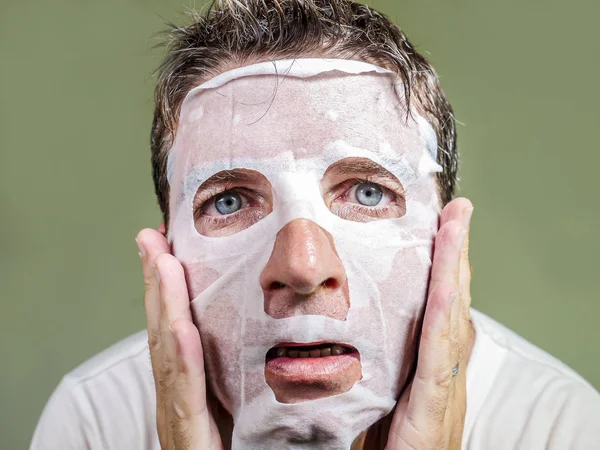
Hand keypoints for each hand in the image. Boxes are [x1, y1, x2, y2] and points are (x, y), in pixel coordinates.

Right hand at [136, 227, 227, 449]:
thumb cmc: (233, 449)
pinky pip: (184, 389)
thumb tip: (263, 333)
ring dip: (161, 302)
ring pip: (166, 350)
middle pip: (162, 329)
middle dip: (155, 281)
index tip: (165, 248)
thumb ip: (239, 373)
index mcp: (186, 386)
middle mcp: (175, 394)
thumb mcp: (233, 404)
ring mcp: (176, 413)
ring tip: (158, 258)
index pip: (174, 327)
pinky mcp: (187, 434)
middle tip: (151, 236)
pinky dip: (180, 354)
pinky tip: (179, 324)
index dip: (166, 288)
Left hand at [362, 197, 474, 449]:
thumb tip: (333, 343)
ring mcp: (443, 389)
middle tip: (455, 211)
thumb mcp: (375, 402)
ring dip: (455, 267)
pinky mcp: (435, 407)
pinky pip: (442, 352)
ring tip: (457, 223)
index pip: (435, 311)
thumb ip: (366, 372)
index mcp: (425, 371)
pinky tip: (447, 280)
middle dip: (453, 255)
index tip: (436, 229)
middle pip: (450, 303)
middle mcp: (441, 374)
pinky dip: (447, 312)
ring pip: (452, 317)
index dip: (440, 270)